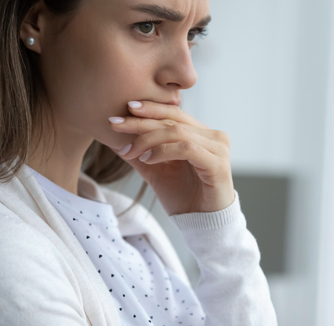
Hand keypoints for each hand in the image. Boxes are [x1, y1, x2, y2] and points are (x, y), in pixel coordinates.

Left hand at [108, 101, 234, 215]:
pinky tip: (147, 159)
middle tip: (115, 123)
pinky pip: (186, 149)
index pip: (173, 112)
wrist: (202, 225)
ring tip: (129, 150)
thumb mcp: (155, 171)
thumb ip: (140, 153)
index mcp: (201, 133)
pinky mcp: (218, 163)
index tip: (124, 108)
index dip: (149, 109)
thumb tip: (114, 139)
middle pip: (172, 120)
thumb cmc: (183, 197)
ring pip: (177, 133)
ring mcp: (218, 148)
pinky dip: (163, 151)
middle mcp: (213, 136)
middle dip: (141, 122)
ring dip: (148, 140)